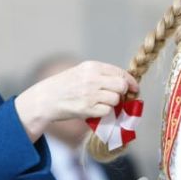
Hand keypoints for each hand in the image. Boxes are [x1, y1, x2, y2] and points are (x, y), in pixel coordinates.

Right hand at [15, 61, 137, 140]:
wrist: (46, 98)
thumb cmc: (64, 85)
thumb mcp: (81, 72)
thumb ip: (100, 75)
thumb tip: (124, 83)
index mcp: (92, 66)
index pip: (119, 72)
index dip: (130, 81)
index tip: (134, 88)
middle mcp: (92, 78)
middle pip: (121, 86)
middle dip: (122, 93)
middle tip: (116, 97)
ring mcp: (90, 94)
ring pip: (115, 99)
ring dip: (112, 104)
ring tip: (100, 103)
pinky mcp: (87, 108)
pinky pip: (107, 111)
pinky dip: (104, 113)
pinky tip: (94, 110)